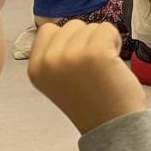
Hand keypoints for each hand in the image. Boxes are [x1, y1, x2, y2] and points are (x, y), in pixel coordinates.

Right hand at [28, 21, 146, 135]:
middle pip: (72, 25)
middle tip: (92, 68)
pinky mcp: (96, 53)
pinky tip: (113, 62)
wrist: (112, 125)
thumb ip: (52, 55)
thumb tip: (57, 25)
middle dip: (86, 40)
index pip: (48, 29)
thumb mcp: (56, 79)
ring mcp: (71, 56)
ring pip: (91, 26)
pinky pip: (107, 28)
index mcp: (35, 68)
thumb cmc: (90, 100)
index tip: (77, 63)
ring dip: (102, 42)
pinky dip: (115, 41)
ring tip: (102, 69)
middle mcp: (48, 61)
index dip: (68, 40)